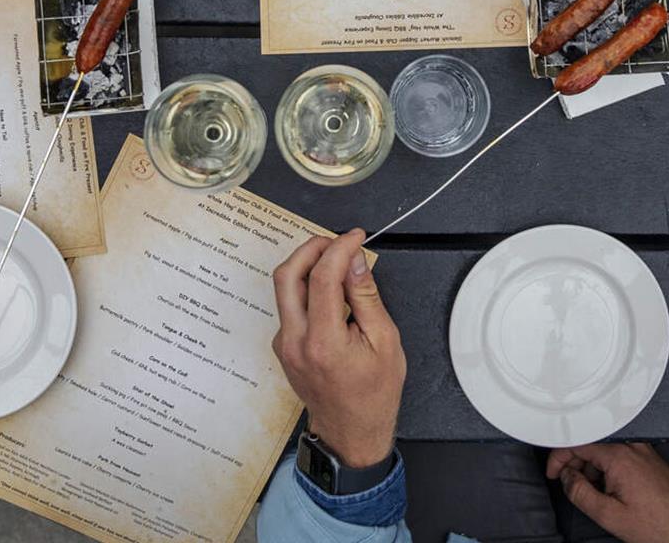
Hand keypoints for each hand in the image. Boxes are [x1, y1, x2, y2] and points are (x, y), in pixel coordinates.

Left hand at [271, 229, 404, 467]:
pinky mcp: (282, 345)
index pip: (322, 277)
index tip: (355, 238)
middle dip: (311, 248)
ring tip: (339, 267)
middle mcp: (295, 342)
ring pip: (285, 289)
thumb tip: (354, 262)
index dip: (339, 248)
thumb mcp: (385, 342)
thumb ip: (366, 298)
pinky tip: (332, 297)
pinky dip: (309, 290)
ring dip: (309, 267)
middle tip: (337, 242)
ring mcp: (284, 344)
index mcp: (323, 342)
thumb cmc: (373, 394)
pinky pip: (290, 306)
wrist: (351, 431)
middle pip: (287, 275)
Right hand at [547, 443, 668, 542]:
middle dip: (575, 465)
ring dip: (592, 469)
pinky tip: (612, 490)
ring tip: (595, 494)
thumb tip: (566, 478)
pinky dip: (608, 469)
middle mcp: (632, 448)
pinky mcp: (649, 459)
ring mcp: (643, 452)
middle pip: (591, 445)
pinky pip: (620, 456)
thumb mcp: (608, 514)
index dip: (558, 458)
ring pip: (605, 451)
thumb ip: (579, 492)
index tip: (554, 472)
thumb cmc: (656, 524)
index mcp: (619, 456)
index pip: (577, 444)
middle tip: (570, 485)